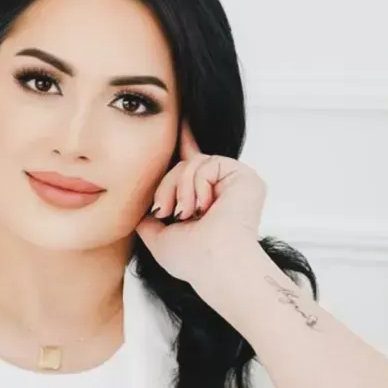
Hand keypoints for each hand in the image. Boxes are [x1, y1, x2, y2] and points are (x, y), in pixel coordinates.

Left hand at [135, 120, 267, 296]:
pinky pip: (207, 163)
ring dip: (180, 188)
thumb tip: (144, 209)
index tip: (177, 121)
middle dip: (167, 187)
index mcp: (206, 202)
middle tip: (167, 211)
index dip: (183, 144)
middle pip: (184, 165)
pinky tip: (204, 206)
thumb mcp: (158, 237)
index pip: (191, 167)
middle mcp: (222, 190)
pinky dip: (197, 184)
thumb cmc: (191, 260)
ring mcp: (234, 183)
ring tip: (186, 213)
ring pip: (192, 162)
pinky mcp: (243, 176)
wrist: (215, 266)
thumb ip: (149, 218)